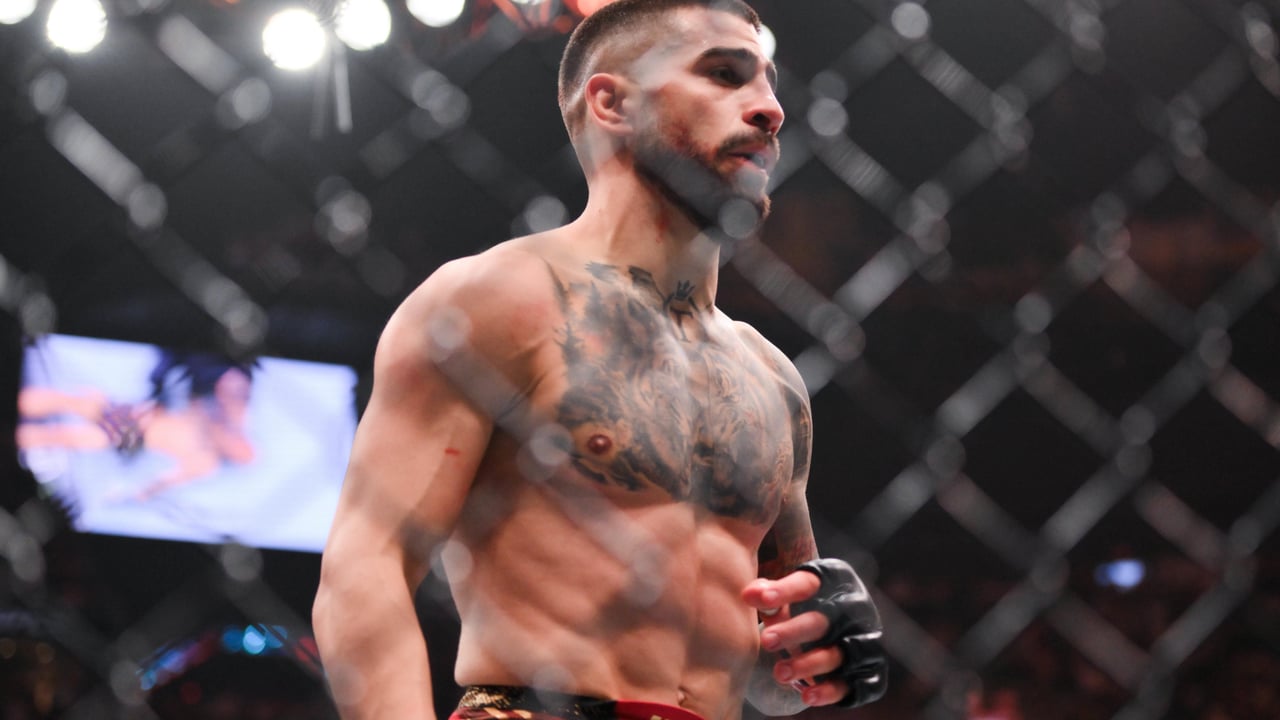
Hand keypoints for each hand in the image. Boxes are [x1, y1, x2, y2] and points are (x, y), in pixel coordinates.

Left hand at [742, 560, 887, 708]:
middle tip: (766, 640)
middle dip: (792, 632)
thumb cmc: (804, 606)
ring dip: (806, 665)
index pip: (806, 584)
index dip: (783, 591)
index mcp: (832, 582)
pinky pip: (846, 683)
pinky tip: (807, 695)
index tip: (758, 599)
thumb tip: (750, 594)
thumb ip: (769, 594)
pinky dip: (828, 691)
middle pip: (820, 622)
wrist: (840, 628)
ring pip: (833, 655)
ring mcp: (859, 642)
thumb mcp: (788, 595)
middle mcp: (850, 610)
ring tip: (780, 672)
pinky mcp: (863, 672)